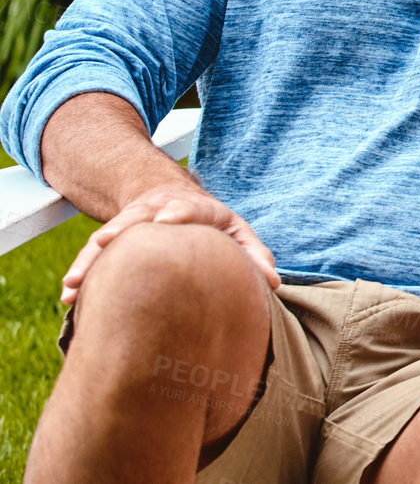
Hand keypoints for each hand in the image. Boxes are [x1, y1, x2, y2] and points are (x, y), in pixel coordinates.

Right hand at [61, 183, 279, 305]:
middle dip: (121, 228)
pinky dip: (81, 272)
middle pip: (138, 216)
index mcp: (196, 209)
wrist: (173, 200)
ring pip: (109, 236)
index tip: (165, 220)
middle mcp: (160, 210)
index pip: (187, 207)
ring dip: (91, 257)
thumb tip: (273, 283)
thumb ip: (254, 255)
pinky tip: (69, 296)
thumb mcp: (235, 233)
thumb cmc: (212, 226)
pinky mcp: (114, 237)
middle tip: (104, 242)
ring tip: (73, 283)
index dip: (177, 212)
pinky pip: (94, 255)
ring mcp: (133, 222)